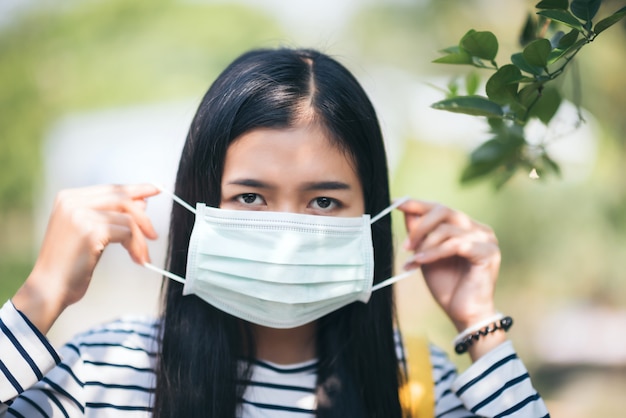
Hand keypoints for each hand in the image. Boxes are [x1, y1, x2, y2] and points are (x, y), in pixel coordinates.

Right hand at [12, 184, 158, 333]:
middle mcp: (72, 201)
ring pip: (128, 219)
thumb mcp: (91, 233)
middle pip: (122, 199)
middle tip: (154, 235)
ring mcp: (80, 214)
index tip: (158, 189)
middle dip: (143, 217)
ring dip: (140, 240)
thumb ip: (111, 216)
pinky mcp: (90, 230)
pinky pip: (127, 233)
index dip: (137, 189)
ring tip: (142, 256)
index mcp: (69, 198)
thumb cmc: (70, 264)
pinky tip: (137, 259)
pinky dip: (136, 247)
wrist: (49, 288)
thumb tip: (142, 201)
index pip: (111, 189)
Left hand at [398, 200, 500, 331]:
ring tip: (413, 259)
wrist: (464, 314)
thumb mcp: (426, 254)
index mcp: (466, 227)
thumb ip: (419, 233)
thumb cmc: (447, 286)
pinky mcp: (488, 253)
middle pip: (444, 211)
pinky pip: (455, 245)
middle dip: (419, 225)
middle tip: (405, 244)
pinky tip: (421, 261)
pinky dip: (434, 252)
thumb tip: (406, 210)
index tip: (395, 203)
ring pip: (447, 229)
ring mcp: (486, 239)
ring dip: (425, 244)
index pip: (440, 208)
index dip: (417, 204)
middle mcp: (479, 229)